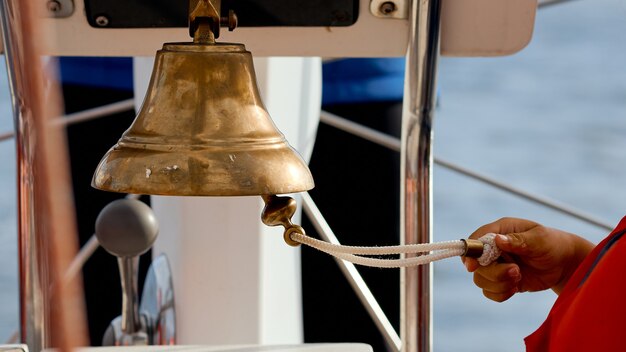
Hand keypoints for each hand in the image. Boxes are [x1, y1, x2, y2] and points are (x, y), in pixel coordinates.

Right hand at [463, 217, 593, 301]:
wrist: (565, 264)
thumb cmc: (552, 244)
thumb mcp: (539, 240)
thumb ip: (518, 241)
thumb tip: (497, 240)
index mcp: (500, 231)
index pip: (476, 240)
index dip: (470, 253)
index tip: (472, 266)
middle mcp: (494, 248)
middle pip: (476, 264)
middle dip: (494, 272)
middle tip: (516, 271)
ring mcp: (497, 265)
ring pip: (481, 280)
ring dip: (499, 284)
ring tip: (519, 278)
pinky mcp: (501, 280)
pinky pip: (489, 292)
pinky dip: (501, 294)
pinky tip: (516, 288)